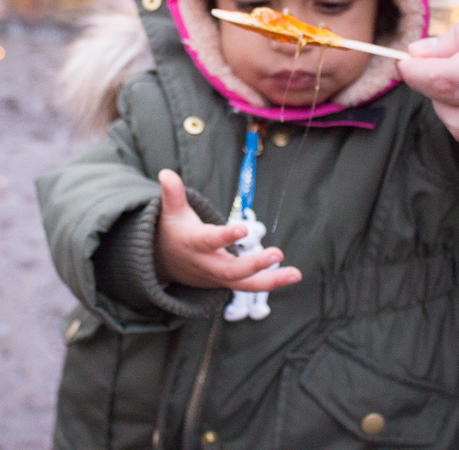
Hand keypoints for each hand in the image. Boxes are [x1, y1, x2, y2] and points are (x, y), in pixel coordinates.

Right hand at [153, 169, 301, 291]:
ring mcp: (217, 277)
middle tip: (278, 253)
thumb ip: (173, 193)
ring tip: (296, 274)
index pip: (210, 241)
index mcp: (194, 244)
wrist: (162, 263)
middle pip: (231, 270)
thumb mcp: (170, 211)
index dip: (225, 236)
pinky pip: (249, 286)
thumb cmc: (172, 230)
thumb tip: (165, 173)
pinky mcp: (226, 283)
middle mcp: (207, 264)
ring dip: (271, 281)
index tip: (242, 229)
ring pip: (244, 284)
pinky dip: (270, 283)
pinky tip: (292, 275)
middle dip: (254, 264)